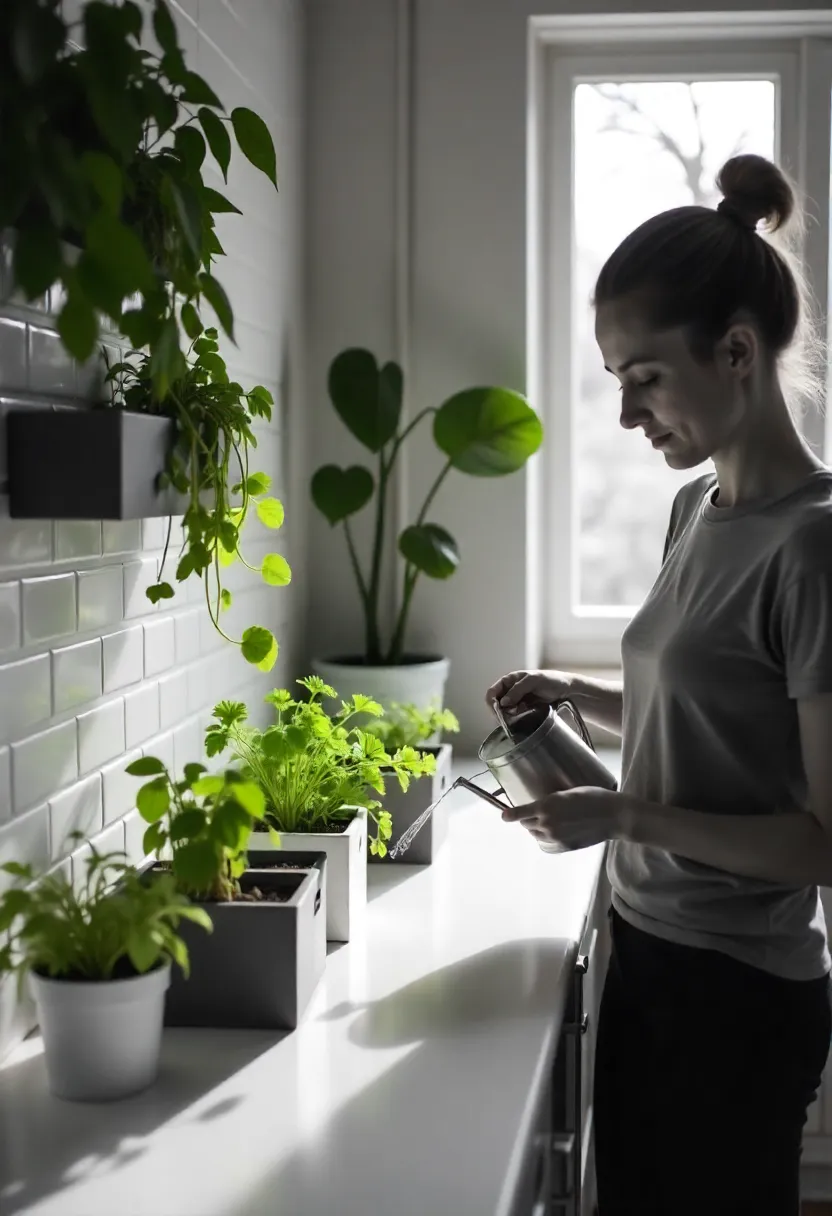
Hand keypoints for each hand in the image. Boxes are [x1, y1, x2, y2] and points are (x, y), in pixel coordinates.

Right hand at [485, 668, 574, 714]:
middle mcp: (510, 689)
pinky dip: (514, 718)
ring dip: (507, 716)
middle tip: (508, 719)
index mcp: (510, 679)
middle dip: (499, 712)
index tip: (498, 713)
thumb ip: (518, 689)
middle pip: (496, 703)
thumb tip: (503, 703)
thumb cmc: (551, 680)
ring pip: (504, 711)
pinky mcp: (524, 708)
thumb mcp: (534, 680)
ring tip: (516, 717)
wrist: (567, 689)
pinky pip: (513, 715)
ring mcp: (517, 699)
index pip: (492, 692)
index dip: (492, 703)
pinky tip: (522, 717)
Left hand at [500, 787, 626, 850]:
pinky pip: (547, 844)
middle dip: (527, 819)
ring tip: (546, 822)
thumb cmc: (594, 797)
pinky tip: (554, 832)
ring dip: (536, 829)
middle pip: (526, 824)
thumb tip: (540, 807)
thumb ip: (551, 801)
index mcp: (546, 805)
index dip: (511, 815)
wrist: (614, 816)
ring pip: (536, 835)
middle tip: (535, 813)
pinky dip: (546, 838)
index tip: (504, 816)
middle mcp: (547, 822)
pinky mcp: (565, 846)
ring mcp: (556, 836)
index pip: (520, 813)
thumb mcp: (568, 792)